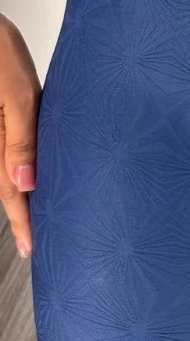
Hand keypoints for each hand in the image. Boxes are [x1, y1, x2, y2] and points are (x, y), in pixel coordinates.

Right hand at [0, 14, 41, 257]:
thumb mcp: (17, 91)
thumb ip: (19, 136)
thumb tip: (26, 182)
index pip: (11, 191)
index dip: (22, 221)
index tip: (31, 249)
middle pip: (7, 185)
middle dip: (22, 215)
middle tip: (34, 245)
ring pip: (6, 170)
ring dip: (19, 196)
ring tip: (36, 220)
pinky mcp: (2, 116)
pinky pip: (7, 149)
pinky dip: (19, 168)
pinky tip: (31, 178)